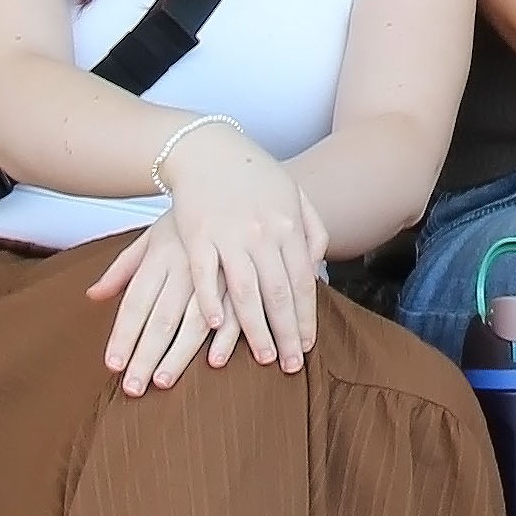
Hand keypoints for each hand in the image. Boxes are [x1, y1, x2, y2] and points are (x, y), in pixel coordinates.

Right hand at [87, 124, 328, 385]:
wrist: (209, 149)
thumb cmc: (254, 176)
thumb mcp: (293, 195)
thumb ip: (311, 230)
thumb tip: (318, 267)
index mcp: (289, 225)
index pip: (302, 281)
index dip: (306, 317)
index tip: (308, 346)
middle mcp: (263, 233)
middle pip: (279, 292)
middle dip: (287, 332)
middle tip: (291, 365)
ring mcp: (230, 234)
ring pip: (246, 290)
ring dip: (256, 328)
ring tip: (264, 357)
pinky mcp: (198, 235)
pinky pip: (205, 275)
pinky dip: (212, 301)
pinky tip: (216, 327)